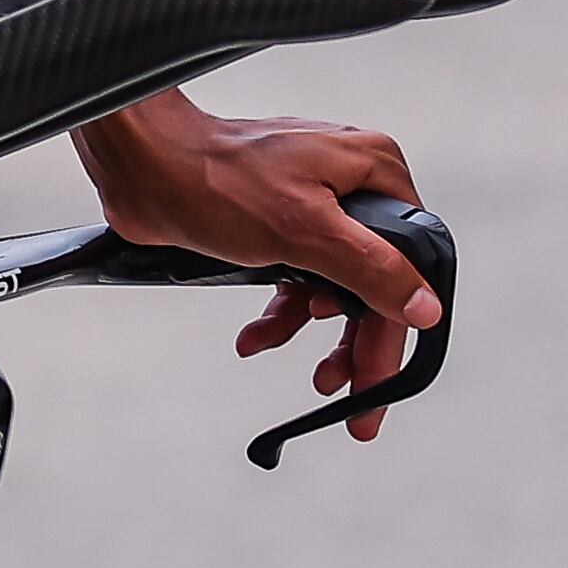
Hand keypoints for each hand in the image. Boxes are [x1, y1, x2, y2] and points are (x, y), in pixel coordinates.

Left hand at [73, 94, 439, 442]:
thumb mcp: (303, 231)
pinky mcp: (278, 219)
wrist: (142, 165)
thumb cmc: (214, 177)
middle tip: (355, 403)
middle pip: (375, 282)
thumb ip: (370, 269)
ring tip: (316, 379)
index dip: (395, 329)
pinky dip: (281, 314)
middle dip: (358, 345)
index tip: (382, 380)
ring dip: (317, 334)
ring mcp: (314, 201)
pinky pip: (297, 276)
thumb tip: (424, 304)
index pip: (407, 266)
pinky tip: (257, 338)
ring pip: (335, 285)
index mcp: (374, 173)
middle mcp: (352, 184)